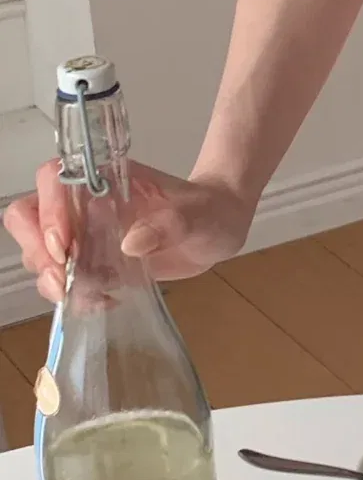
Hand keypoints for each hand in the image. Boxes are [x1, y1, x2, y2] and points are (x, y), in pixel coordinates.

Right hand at [3, 160, 255, 302]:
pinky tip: (103, 301)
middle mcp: (84, 203)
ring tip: (85, 294)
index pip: (53, 179)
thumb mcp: (198, 215)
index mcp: (105, 178)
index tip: (64, 245)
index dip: (48, 210)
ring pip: (38, 250)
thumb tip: (133, 242)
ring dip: (50, 276)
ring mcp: (84, 233)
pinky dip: (73, 294)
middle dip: (37, 251)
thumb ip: (171, 223)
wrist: (216, 229)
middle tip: (63, 280)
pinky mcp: (91, 262)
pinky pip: (63, 278)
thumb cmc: (208, 211)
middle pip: (29, 216)